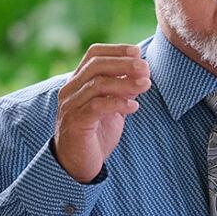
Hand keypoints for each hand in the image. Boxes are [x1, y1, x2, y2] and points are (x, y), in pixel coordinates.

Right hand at [52, 44, 150, 182]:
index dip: (116, 50)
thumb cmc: (95, 135)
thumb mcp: (112, 107)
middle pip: (96, 65)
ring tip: (146, 85)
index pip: (93, 54)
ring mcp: (71, 106)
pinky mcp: (75, 123)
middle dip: (124, 63)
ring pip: (97, 84)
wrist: (77, 166)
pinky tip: (134, 107)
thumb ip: (122, 90)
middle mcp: (70, 90)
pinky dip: (118, 103)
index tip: (137, 52)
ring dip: (125, 83)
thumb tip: (141, 72)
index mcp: (78, 82)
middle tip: (145, 68)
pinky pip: (97, 107)